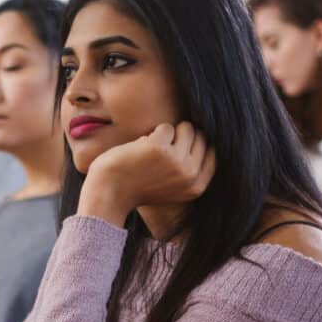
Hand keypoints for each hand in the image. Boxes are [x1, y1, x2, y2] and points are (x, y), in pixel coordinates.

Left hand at [79, 121, 214, 224]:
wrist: (109, 194)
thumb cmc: (137, 187)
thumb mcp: (171, 188)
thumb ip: (188, 171)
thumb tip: (206, 140)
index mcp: (196, 187)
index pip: (211, 153)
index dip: (196, 145)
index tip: (179, 148)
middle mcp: (190, 175)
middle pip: (200, 137)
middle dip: (181, 136)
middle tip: (161, 149)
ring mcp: (177, 161)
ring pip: (186, 128)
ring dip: (167, 133)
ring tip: (151, 150)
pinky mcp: (160, 148)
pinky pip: (165, 127)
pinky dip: (152, 134)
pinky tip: (140, 150)